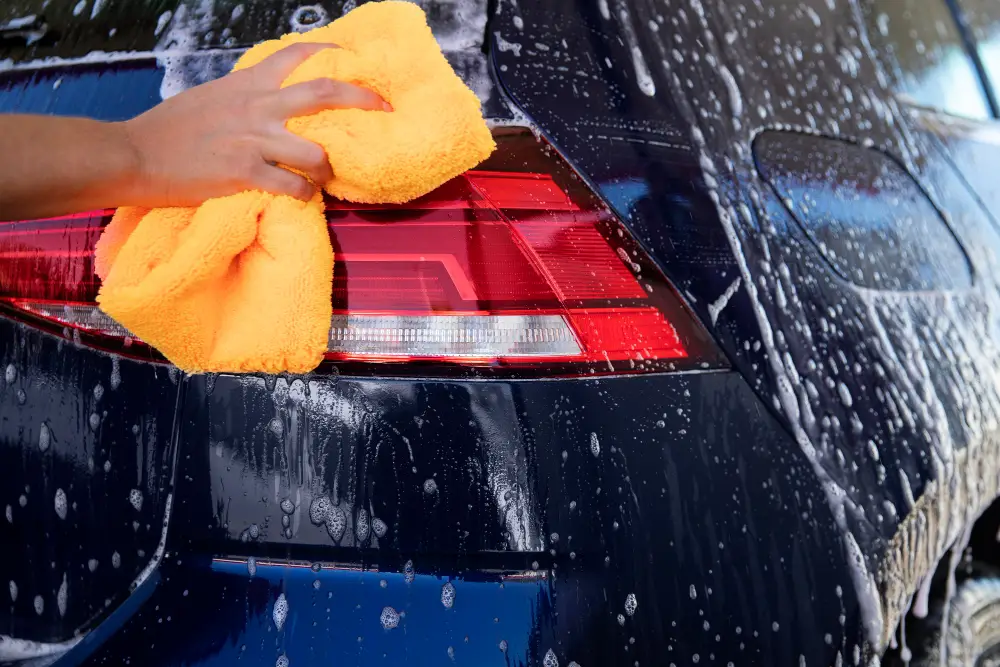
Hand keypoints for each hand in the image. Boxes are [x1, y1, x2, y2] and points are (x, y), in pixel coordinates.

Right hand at [121, 42, 387, 205]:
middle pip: (325, 92)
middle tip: (385, 110)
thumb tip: (268, 102)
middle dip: (364, 99)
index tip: (355, 59)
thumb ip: (245, 98)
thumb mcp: (211, 98)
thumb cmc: (167, 130)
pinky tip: (302, 199)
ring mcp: (253, 140)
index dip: (334, 54)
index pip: (298, 55)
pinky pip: (294, 187)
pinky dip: (305, 195)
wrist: (132, 154)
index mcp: (248, 85)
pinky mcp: (245, 173)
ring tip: (328, 177)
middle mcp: (257, 106)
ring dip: (330, 167)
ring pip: (317, 151)